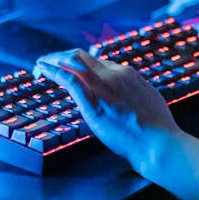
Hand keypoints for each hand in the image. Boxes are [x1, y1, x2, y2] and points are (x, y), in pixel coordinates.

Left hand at [34, 49, 181, 170]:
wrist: (158, 142)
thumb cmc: (156, 129)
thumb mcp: (147, 100)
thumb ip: (133, 92)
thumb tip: (125, 95)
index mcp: (127, 74)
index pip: (97, 61)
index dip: (80, 63)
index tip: (69, 69)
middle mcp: (114, 74)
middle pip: (81, 56)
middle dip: (61, 57)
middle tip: (47, 62)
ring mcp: (103, 87)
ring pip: (72, 62)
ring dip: (53, 60)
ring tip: (40, 64)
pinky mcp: (93, 103)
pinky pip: (68, 79)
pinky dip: (52, 71)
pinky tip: (43, 70)